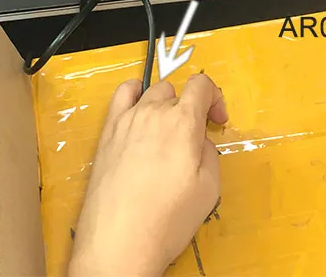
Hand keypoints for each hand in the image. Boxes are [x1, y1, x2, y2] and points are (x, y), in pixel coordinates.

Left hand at [68, 73, 227, 276]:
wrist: (120, 241)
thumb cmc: (167, 219)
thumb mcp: (209, 189)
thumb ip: (210, 153)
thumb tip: (199, 140)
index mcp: (183, 122)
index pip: (202, 85)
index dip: (215, 98)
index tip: (217, 121)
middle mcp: (154, 111)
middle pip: (178, 93)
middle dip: (190, 111)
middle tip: (192, 141)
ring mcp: (127, 118)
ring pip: (152, 93)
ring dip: (165, 106)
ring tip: (166, 133)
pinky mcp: (108, 130)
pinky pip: (122, 94)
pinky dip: (135, 93)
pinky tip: (139, 111)